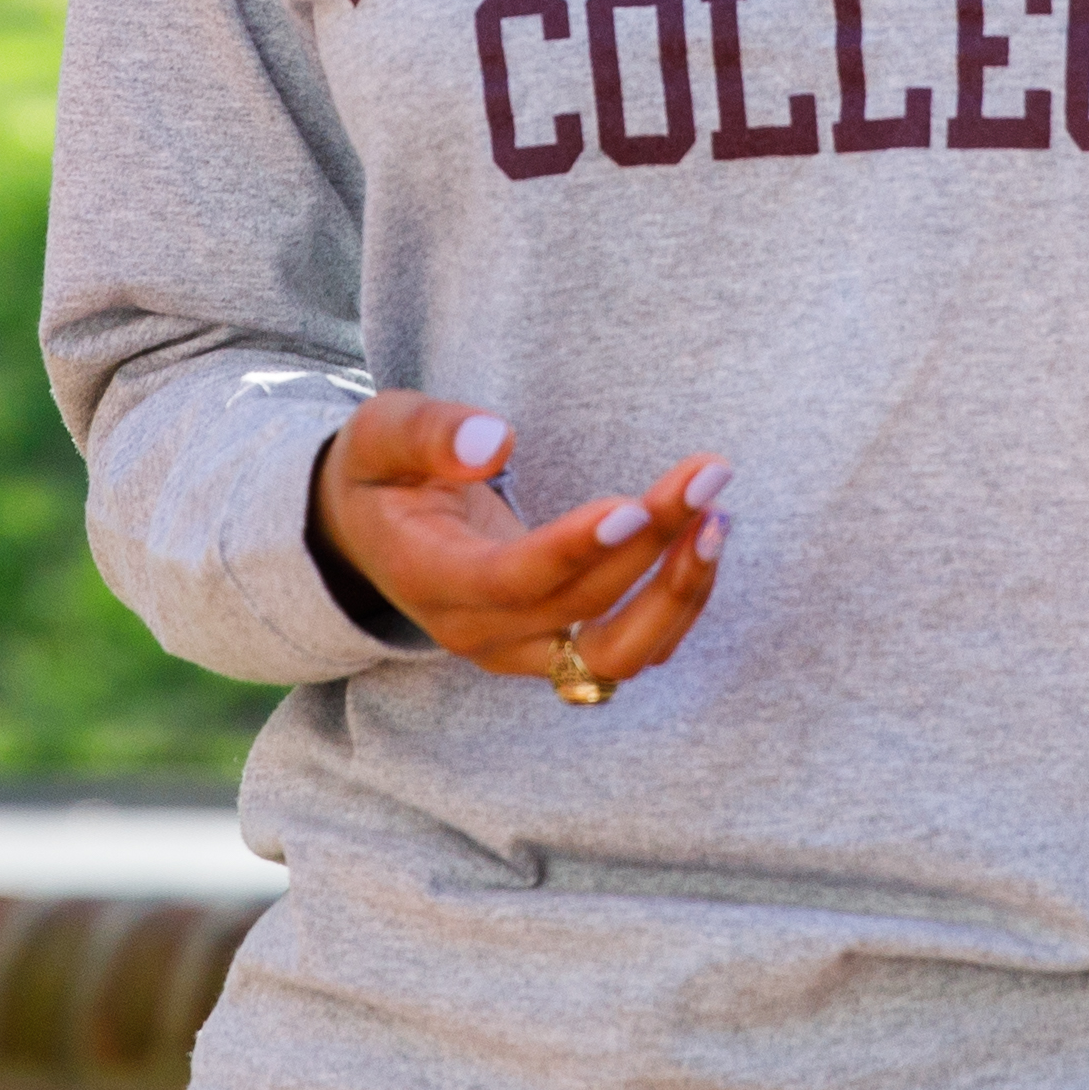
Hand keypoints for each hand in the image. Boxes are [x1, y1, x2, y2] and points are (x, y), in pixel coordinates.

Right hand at [317, 393, 728, 697]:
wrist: (370, 534)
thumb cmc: (383, 472)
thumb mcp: (380, 434)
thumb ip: (427, 433)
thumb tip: (495, 440)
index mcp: (429, 577)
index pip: (511, 581)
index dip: (577, 550)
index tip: (635, 506)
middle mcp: (478, 633)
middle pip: (580, 610)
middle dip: (652, 543)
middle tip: (706, 474)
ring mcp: (521, 652)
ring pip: (618, 656)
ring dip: (678, 593)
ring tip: (718, 516)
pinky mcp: (557, 651)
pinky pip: (631, 651)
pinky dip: (675, 605)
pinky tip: (705, 538)